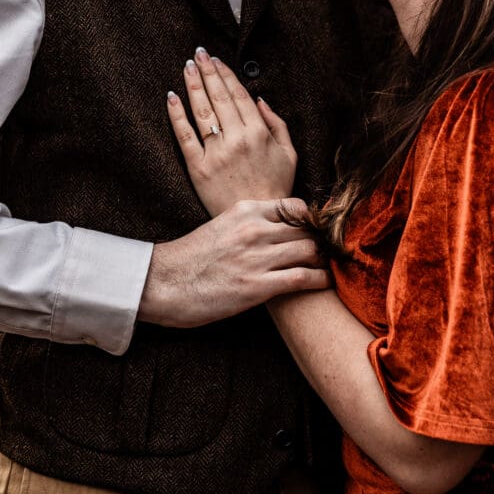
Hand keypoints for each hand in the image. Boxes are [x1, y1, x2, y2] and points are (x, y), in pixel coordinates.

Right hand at [138, 198, 328, 326]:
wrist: (164, 282)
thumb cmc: (192, 256)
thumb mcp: (222, 226)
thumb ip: (249, 223)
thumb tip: (276, 229)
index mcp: (245, 210)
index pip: (295, 207)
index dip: (311, 220)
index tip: (317, 231)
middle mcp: (254, 229)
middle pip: (306, 229)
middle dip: (321, 241)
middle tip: (330, 251)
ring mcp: (257, 257)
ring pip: (310, 250)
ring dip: (323, 260)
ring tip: (328, 267)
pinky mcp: (258, 286)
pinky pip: (303, 278)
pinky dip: (320, 280)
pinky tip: (324, 283)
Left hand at [167, 50, 297, 215]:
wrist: (259, 221)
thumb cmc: (276, 187)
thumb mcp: (289, 154)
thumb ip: (277, 124)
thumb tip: (260, 100)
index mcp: (258, 133)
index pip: (238, 95)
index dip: (225, 74)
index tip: (216, 59)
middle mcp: (237, 139)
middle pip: (218, 97)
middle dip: (207, 71)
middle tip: (198, 53)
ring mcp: (216, 153)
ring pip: (201, 112)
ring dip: (193, 85)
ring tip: (187, 67)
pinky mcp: (198, 168)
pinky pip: (185, 137)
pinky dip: (177, 115)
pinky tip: (172, 97)